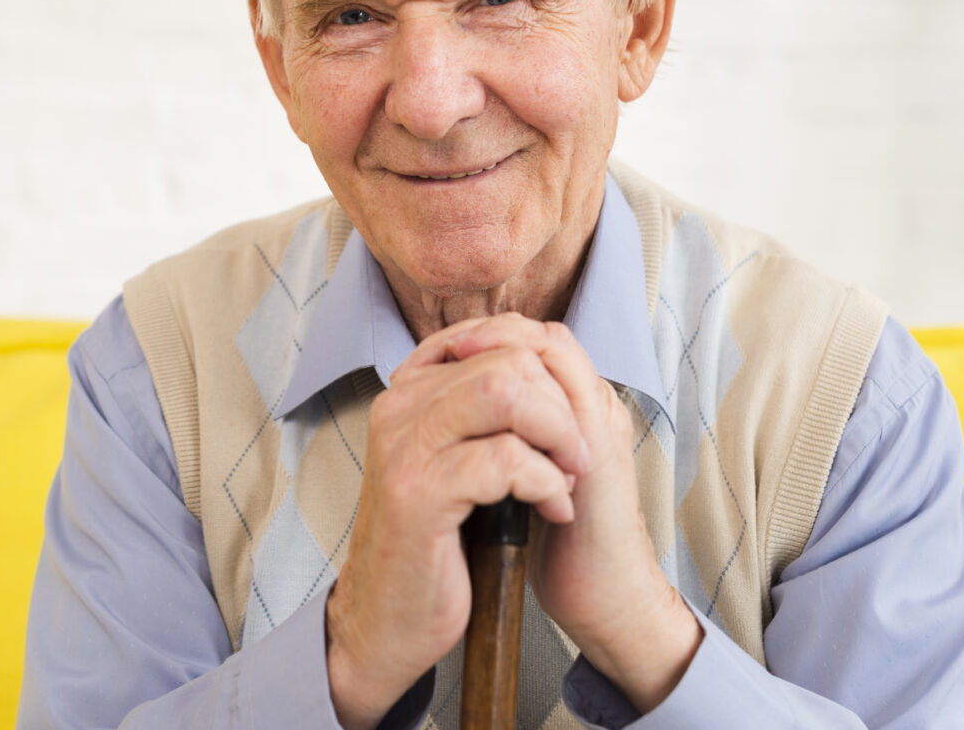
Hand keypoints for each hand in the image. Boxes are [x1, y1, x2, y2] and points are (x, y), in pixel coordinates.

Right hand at [325, 314, 590, 729]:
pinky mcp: (418, 493)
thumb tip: (541, 368)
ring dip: (557, 436)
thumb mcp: (456, 463)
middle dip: (560, 407)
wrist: (389, 622)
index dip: (549, 381)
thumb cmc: (435, 546)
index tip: (564, 429)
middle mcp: (400, 409)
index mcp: (410, 394)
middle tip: (575, 457)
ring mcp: (405, 448)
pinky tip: (552, 512)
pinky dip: (547, 484)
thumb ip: (482, 414)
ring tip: (567, 478)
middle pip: (507, 359)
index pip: (496, 342)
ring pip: (506, 393)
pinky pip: (506, 458)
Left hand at [447, 316, 703, 712]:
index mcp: (573, 411)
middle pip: (536, 333)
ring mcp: (598, 418)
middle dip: (481, 334)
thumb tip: (444, 425)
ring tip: (453, 363)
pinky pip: (561, 384)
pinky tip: (478, 396)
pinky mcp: (599, 444)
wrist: (603, 598)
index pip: (527, 342)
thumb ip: (499, 442)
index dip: (479, 337)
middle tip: (439, 351)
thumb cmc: (557, 546)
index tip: (433, 353)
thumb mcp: (518, 482)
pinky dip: (515, 378)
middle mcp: (590, 404)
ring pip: (549, 347)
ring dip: (496, 348)